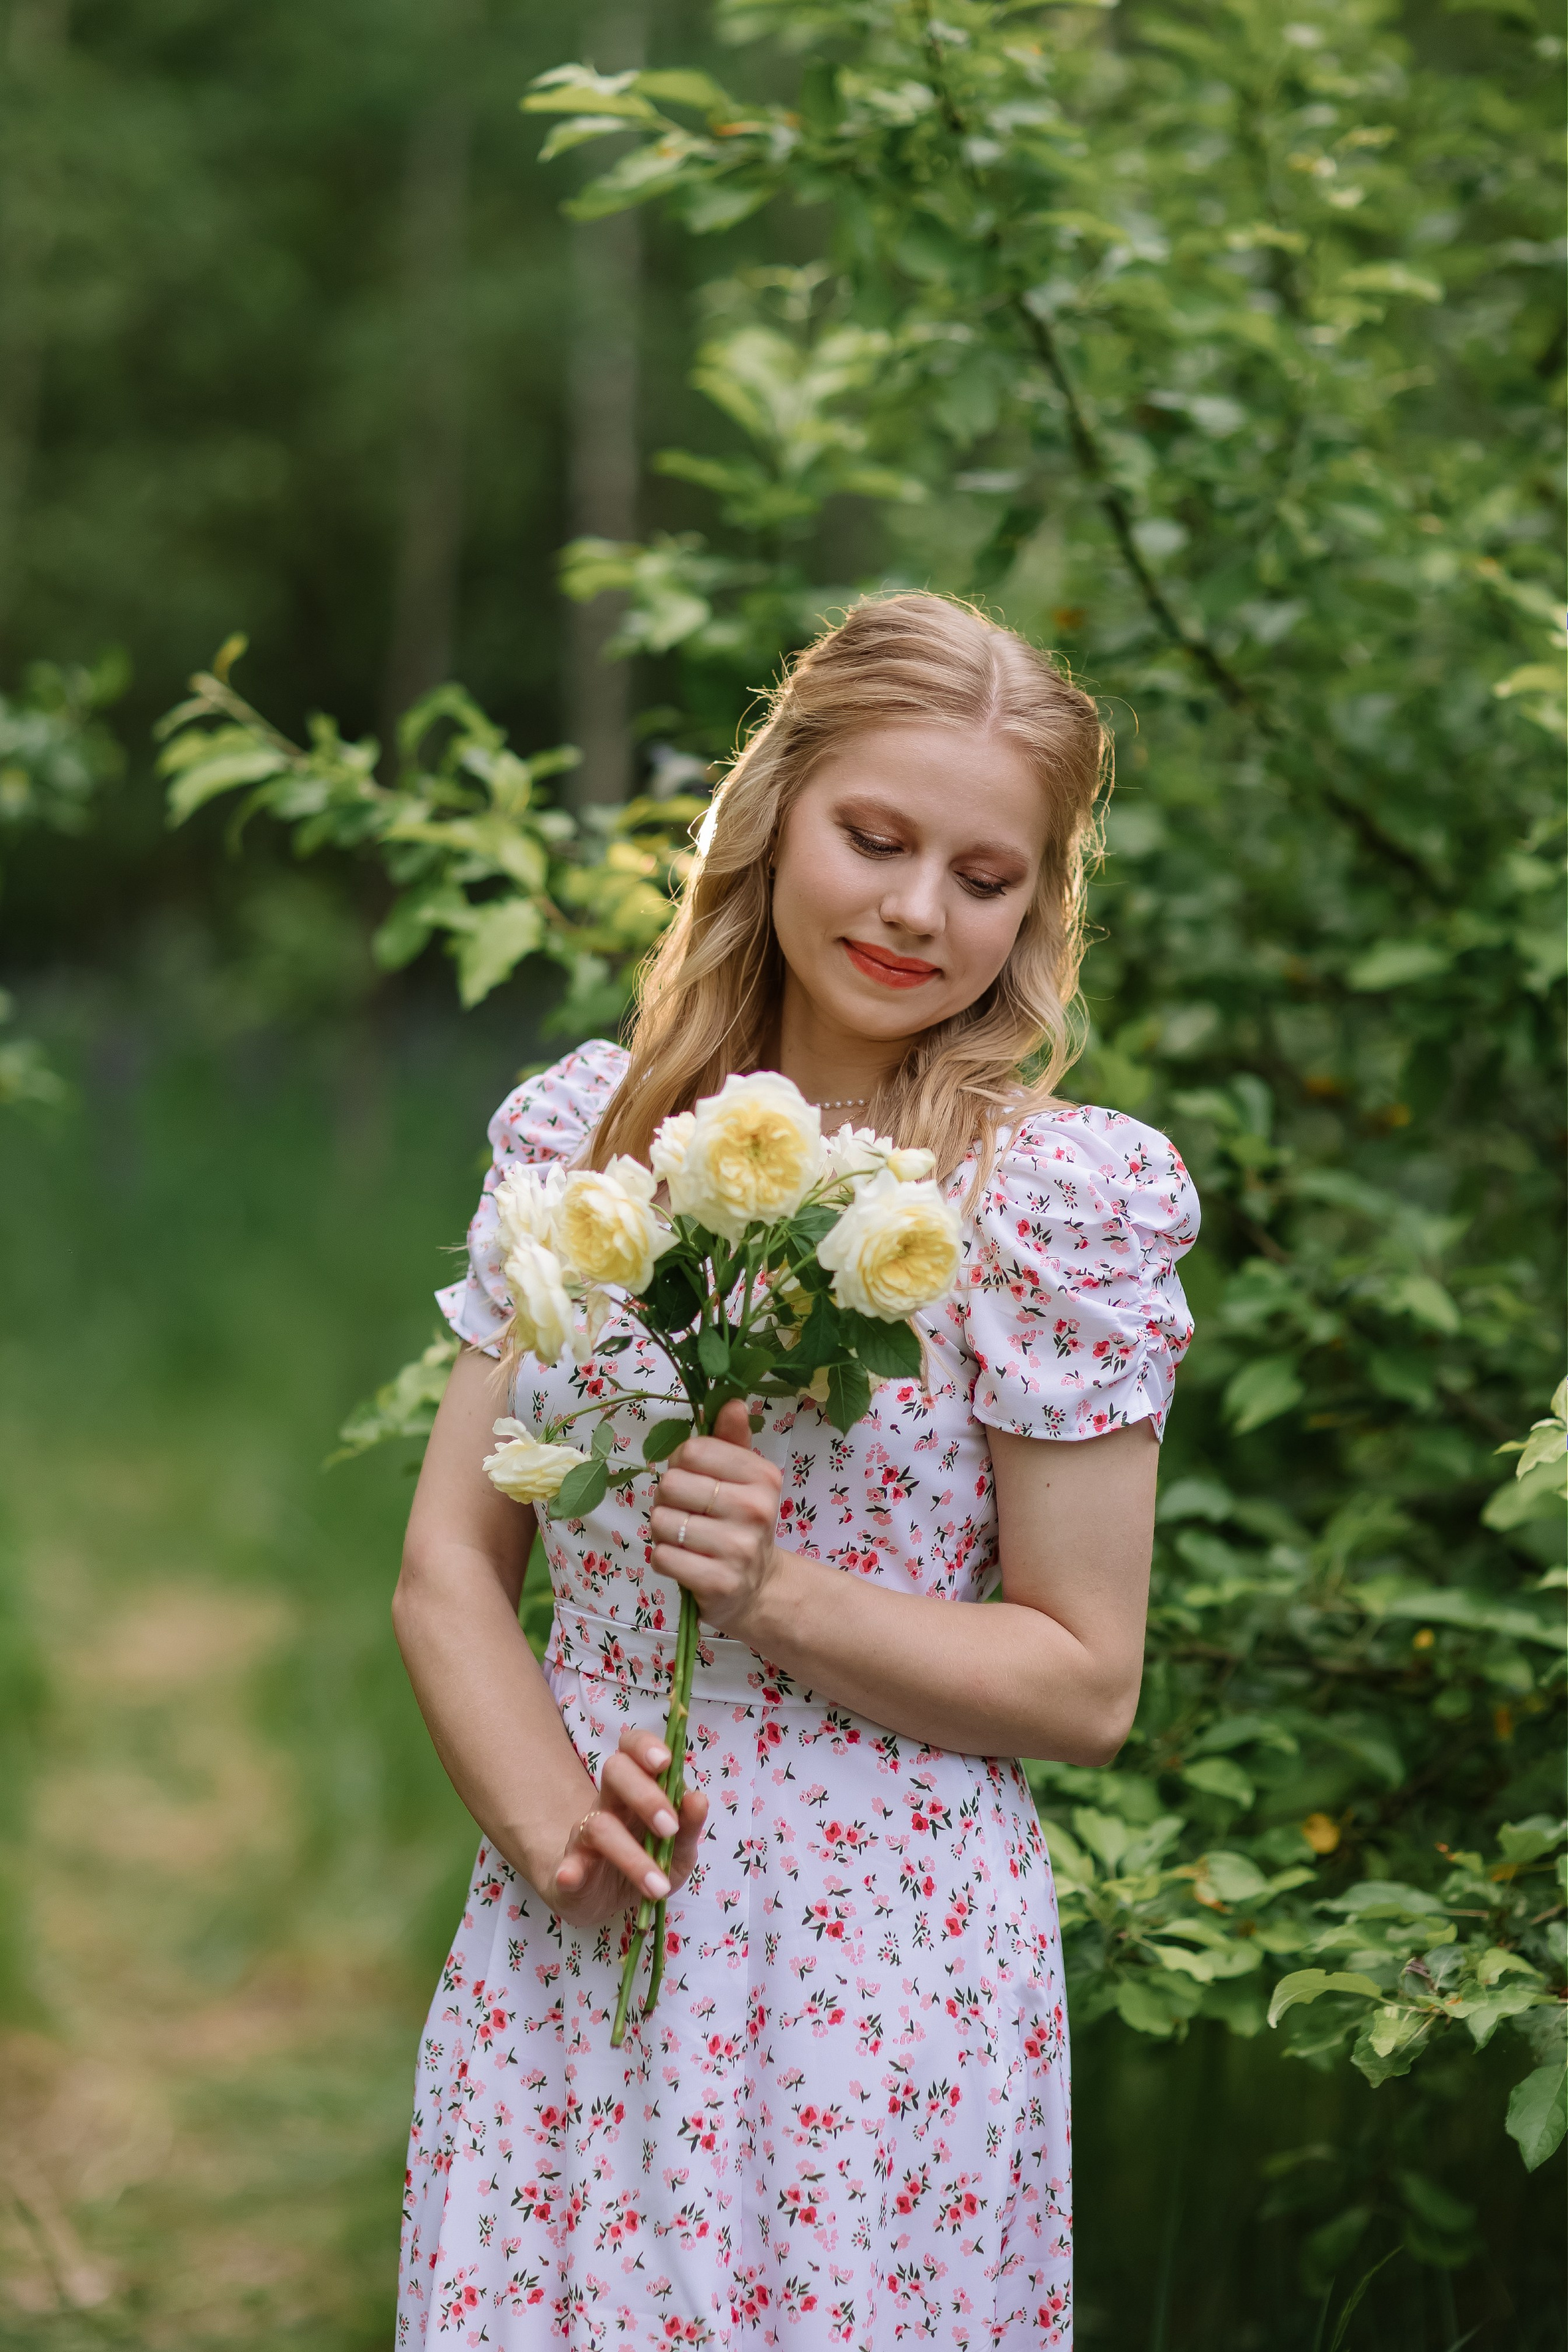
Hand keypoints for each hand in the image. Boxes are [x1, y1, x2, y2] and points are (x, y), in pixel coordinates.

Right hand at [544, 1726, 707, 1930]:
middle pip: (614, 1772)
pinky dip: (568, 1870)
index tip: (664, 1762)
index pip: (632, 1747)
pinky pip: (566, 1865)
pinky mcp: (569, 1870)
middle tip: (670, 1828)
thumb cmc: (650, 1862)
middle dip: (644, 1795)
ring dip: (631, 1856)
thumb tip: (698, 1799)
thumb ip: (689, 1825)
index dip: (645, 1746)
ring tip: (658, 1887)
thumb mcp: (679, 1849)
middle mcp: (609, 1803)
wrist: (608, 1899)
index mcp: (638, 1789)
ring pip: (599, 1826)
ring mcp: (584, 1835)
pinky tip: (569, 1877)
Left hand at [648, 1398, 784, 1639]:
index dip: (680, 1464)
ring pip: (662, 1522)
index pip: (692, 1451)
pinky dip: (665, 1558)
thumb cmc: (740, 1523)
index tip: (695, 1481)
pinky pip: (662, 1556)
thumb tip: (732, 1401)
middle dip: (667, 1500)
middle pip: (671, 1485)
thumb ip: (732, 1440)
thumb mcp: (743, 1478)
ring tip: (687, 1539)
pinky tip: (686, 1561)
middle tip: (688, 1514)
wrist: (759, 1588)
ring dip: (664, 1531)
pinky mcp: (719, 1582)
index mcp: (762, 1476)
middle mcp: (755, 1509)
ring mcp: (739, 1549)